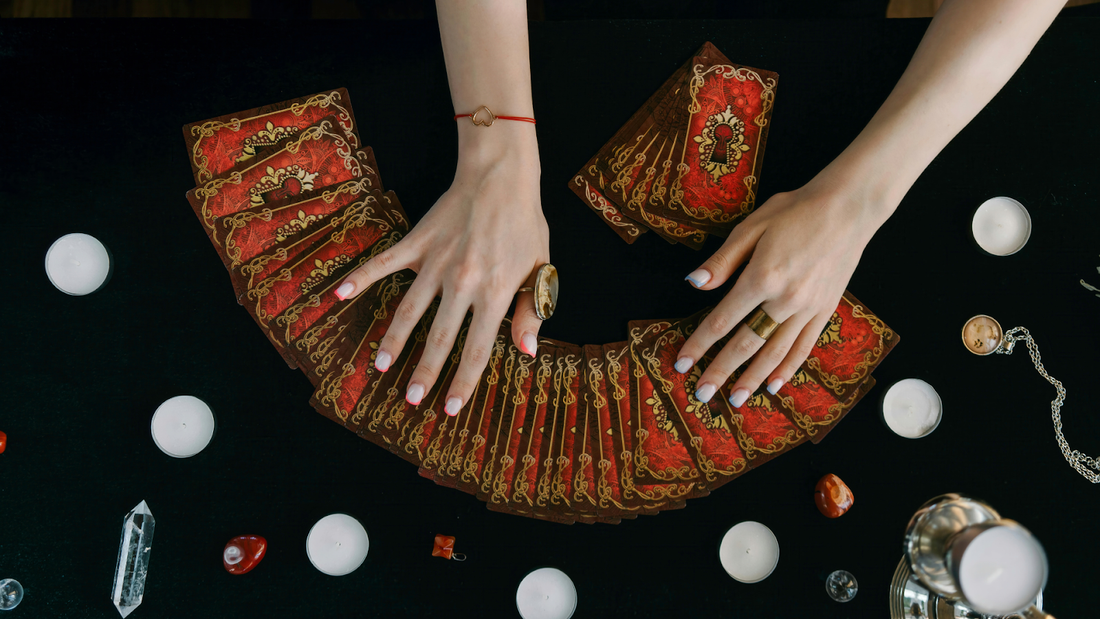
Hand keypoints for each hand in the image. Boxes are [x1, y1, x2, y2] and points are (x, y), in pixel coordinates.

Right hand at [334, 127, 547, 416]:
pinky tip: (338, 296)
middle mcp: (462, 282)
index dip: (463, 382)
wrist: (500, 176)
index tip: (449, 408)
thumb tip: (527, 351)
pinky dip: (360, 279)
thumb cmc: (524, 225)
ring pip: (409, 309)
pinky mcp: (418, 242)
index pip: (477, 348)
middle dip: (424, 372)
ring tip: (378, 366)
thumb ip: (531, 311)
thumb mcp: (540, 269)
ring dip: (393, 340)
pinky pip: (385, 264)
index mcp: (495, 292)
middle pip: (439, 337)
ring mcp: (437, 262)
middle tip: (411, 399)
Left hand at [675, 179, 886, 406]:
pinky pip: (804, 347)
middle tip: (702, 394)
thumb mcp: (752, 226)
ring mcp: (808, 308)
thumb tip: (694, 283)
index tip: (682, 364)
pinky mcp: (825, 310)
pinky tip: (774, 384)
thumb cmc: (796, 211)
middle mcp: (785, 300)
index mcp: (762, 277)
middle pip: (746, 344)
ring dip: (753, 378)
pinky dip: (788, 368)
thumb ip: (723, 260)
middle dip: (721, 371)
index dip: (699, 344)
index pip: (722, 320)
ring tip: (736, 400)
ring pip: (775, 353)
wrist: (849, 208)